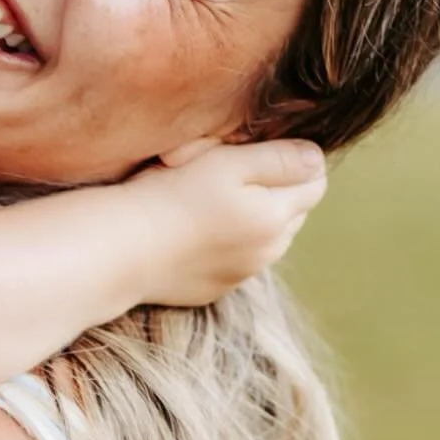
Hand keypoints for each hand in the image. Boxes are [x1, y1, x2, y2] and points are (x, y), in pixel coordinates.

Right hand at [133, 138, 326, 306]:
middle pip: (293, 210)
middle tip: (227, 172)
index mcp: (276, 217)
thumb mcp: (228, 162)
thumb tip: (316, 159)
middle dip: (274, 189)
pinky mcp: (215, 288)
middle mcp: (268, 251)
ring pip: (265, 237)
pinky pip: (236, 259)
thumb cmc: (172, 195)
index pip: (315, 181)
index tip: (256, 150)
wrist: (123, 248)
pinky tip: (193, 231)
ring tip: (209, 202)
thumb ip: (279, 159)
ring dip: (251, 217)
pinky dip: (225, 243)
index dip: (292, 160)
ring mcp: (242, 273)